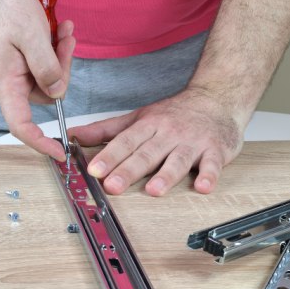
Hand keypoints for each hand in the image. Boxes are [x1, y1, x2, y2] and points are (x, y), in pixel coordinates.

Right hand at [0, 0, 75, 160]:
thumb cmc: (3, 8)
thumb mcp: (31, 36)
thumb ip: (46, 67)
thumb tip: (58, 93)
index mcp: (6, 82)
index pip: (21, 125)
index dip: (39, 142)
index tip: (59, 152)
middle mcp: (10, 81)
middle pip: (45, 96)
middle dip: (62, 73)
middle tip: (66, 44)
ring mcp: (17, 71)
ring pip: (49, 77)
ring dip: (61, 56)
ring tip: (64, 31)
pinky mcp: (23, 60)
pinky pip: (46, 64)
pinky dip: (56, 49)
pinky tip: (60, 30)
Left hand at [68, 88, 244, 195]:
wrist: (217, 98)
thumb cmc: (174, 113)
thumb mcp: (138, 117)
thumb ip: (106, 130)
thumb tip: (73, 136)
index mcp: (148, 126)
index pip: (125, 142)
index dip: (109, 157)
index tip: (93, 170)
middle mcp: (168, 133)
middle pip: (146, 153)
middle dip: (129, 170)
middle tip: (113, 186)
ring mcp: (192, 142)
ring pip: (177, 160)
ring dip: (166, 175)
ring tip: (153, 190)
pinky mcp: (215, 151)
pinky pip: (213, 164)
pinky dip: (209, 175)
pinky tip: (203, 186)